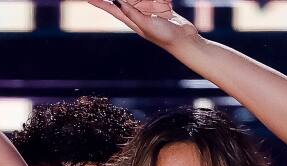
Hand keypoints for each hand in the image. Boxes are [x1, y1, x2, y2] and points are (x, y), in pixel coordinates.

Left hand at [84, 0, 198, 49]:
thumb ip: (133, 13)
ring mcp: (152, 13)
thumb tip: (117, 2)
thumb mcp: (146, 25)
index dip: (101, 4)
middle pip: (126, 1)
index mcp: (133, 22)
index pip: (113, 10)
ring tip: (152, 4)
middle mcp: (141, 16)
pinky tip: (166, 3)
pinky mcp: (163, 9)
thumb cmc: (165, 36)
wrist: (185, 40)